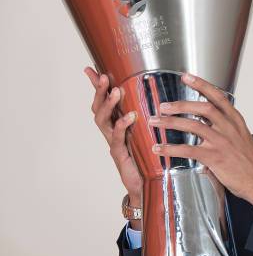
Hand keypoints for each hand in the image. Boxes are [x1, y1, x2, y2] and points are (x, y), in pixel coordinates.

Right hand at [84, 66, 142, 210]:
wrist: (147, 185)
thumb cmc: (148, 159)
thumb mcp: (149, 134)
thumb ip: (149, 119)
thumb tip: (159, 99)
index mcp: (118, 125)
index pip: (104, 102)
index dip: (97, 87)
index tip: (90, 69)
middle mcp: (113, 133)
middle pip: (98, 108)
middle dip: (99, 91)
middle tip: (104, 77)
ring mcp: (114, 143)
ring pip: (103, 121)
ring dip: (109, 104)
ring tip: (116, 91)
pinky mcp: (120, 154)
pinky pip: (117, 138)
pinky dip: (122, 125)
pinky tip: (129, 116)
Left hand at [148, 73, 252, 208]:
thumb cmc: (250, 163)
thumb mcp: (243, 138)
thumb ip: (227, 129)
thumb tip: (210, 124)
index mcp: (236, 121)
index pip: (218, 97)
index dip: (201, 85)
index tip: (187, 77)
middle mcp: (228, 128)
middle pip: (202, 107)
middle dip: (180, 104)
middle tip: (164, 106)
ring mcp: (221, 142)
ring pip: (192, 125)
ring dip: (170, 122)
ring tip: (156, 122)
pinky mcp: (214, 157)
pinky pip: (188, 150)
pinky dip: (171, 148)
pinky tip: (160, 148)